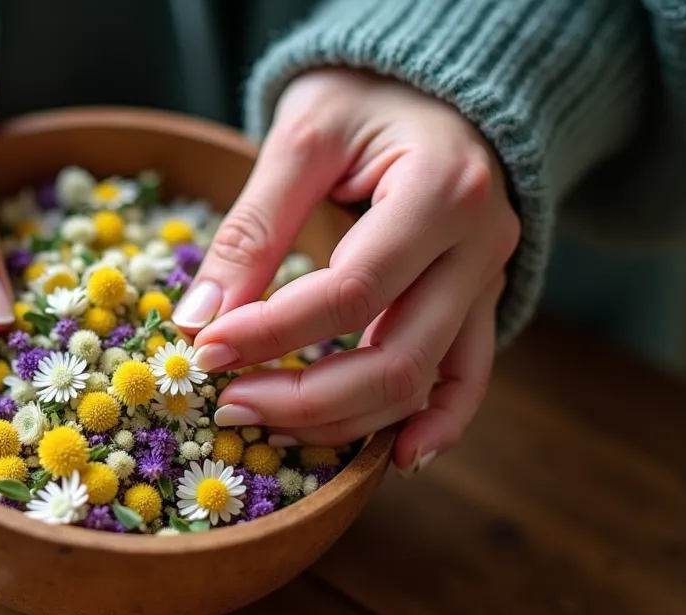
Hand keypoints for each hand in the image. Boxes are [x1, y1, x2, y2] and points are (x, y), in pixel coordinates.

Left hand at [174, 69, 518, 472]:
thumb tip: (197, 320)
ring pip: (425, 383)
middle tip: (227, 406)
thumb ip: (252, 228)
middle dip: (304, 397)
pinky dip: (434, 424)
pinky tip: (394, 458)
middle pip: (397, 358)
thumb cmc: (366, 97)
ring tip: (266, 424)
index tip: (204, 350)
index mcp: (442, 192)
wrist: (436, 84)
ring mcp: (488, 281)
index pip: (351, 292)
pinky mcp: (480, 302)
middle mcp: (481, 247)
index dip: (272, 333)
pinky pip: (467, 379)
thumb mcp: (302, 137)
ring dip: (344, 420)